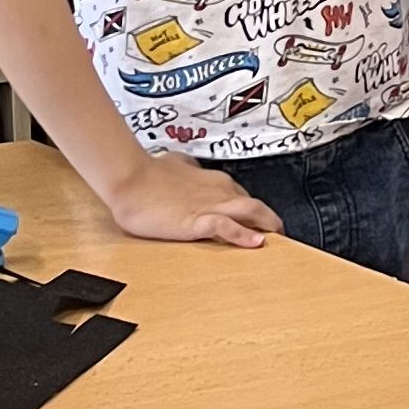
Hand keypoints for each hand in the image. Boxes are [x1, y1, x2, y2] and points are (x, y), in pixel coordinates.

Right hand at [103, 153, 280, 247]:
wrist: (130, 179)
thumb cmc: (147, 174)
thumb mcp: (174, 165)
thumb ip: (186, 168)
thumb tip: (186, 166)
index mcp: (213, 180)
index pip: (243, 196)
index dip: (255, 211)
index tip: (261, 221)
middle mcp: (218, 190)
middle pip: (255, 205)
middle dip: (270, 221)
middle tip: (278, 235)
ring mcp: (210, 205)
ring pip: (251, 211)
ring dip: (267, 226)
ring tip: (277, 241)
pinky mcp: (198, 220)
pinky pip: (227, 227)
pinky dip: (243, 235)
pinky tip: (255, 243)